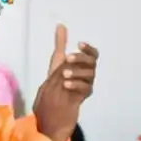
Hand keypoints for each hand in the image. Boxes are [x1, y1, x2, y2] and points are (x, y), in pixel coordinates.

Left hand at [34, 24, 99, 140]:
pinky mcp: (81, 98)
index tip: (78, 44)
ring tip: (63, 75)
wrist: (48, 115)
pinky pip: (86, 88)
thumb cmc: (53, 89)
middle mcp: (85, 76)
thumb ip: (60, 45)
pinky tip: (66, 84)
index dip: (88, 48)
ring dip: (76, 71)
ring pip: (90, 74)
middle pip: (92, 62)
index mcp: (80, 67)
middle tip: (67, 59)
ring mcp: (84, 87)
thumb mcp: (55, 64)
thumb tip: (61, 25)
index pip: (92, 54)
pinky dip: (76, 84)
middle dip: (81, 58)